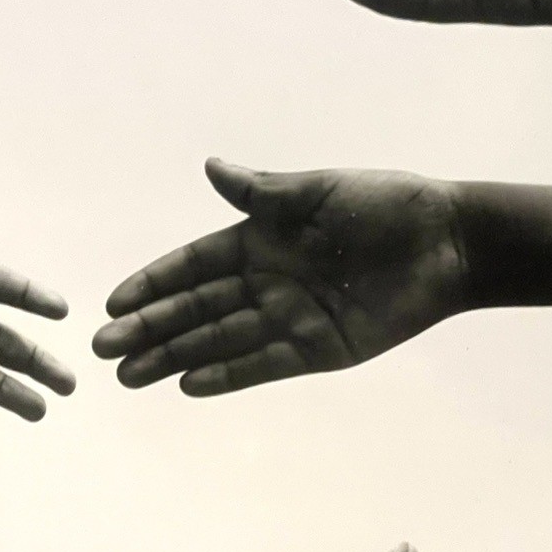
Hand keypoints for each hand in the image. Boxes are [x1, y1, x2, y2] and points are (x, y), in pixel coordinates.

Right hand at [93, 158, 469, 395]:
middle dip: (150, 329)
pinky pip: (263, 365)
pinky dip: (228, 375)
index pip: (193, 267)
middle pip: (196, 310)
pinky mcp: (319, 350)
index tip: (112, 302)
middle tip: (103, 351)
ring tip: (129, 377)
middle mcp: (267, 283)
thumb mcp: (319, 191)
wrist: (448, 242)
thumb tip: (210, 167)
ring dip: (175, 357)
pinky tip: (188, 385)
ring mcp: (290, 319)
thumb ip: (262, 192)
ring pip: (219, 341)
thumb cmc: (386, 205)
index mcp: (261, 240)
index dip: (154, 283)